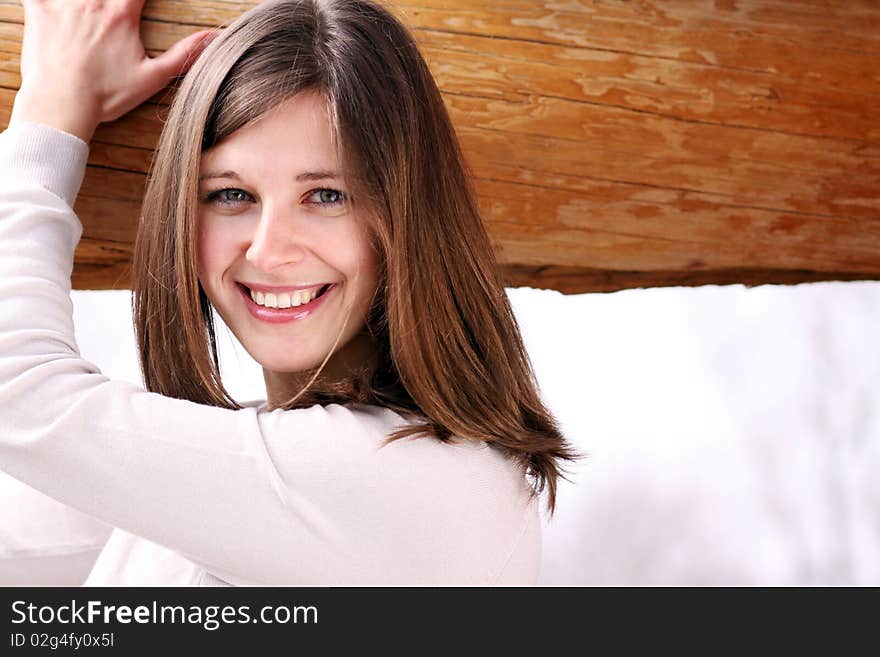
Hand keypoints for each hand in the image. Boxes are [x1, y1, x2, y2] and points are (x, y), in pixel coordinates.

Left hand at [10, 0, 216, 142]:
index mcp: (121, 14)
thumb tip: (213, 38)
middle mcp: (93, 1)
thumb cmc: (106, 95)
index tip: (138, 4)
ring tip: (92, 10)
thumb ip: (184, 55)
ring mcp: (63, 3)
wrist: (62, 105)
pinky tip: (51, 4)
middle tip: (113, 11)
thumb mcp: (152, 78)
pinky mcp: (38, 10)